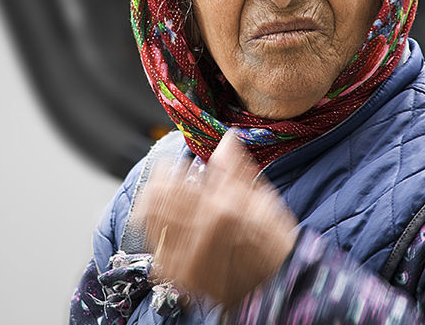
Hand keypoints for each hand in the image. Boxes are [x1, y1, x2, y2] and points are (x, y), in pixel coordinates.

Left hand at [135, 129, 297, 306]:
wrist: (275, 286)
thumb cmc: (272, 241)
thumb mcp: (261, 199)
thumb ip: (236, 169)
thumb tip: (226, 138)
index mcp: (219, 209)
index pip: (171, 180)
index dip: (167, 168)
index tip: (173, 165)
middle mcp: (198, 233)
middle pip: (153, 199)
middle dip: (156, 183)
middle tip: (164, 179)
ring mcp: (185, 257)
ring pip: (149, 221)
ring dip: (152, 205)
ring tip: (163, 199)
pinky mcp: (180, 276)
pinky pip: (155, 247)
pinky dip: (158, 231)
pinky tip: (169, 225)